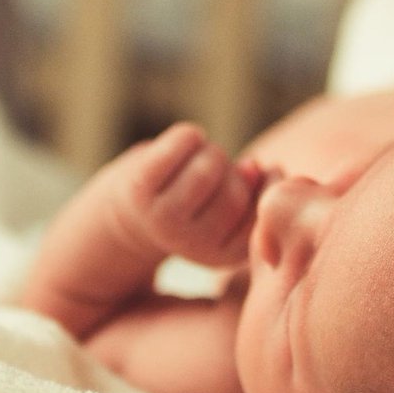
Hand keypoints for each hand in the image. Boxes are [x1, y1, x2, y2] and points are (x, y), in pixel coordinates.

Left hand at [106, 123, 261, 265]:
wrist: (131, 217)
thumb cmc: (196, 209)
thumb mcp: (235, 211)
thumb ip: (260, 192)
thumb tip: (258, 167)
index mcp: (222, 257)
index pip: (262, 209)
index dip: (261, 183)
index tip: (248, 178)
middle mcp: (191, 244)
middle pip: (236, 186)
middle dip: (232, 168)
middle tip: (215, 172)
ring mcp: (162, 216)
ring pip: (211, 163)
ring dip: (210, 152)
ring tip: (198, 161)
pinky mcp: (139, 186)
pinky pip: (186, 141)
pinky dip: (190, 136)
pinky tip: (182, 147)